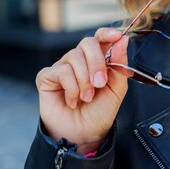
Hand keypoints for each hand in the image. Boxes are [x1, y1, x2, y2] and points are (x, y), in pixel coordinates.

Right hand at [35, 28, 128, 153]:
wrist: (84, 135)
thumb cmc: (99, 112)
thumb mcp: (117, 89)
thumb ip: (120, 65)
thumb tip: (123, 40)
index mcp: (97, 60)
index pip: (100, 37)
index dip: (107, 33)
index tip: (116, 36)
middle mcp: (79, 60)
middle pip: (87, 43)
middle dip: (96, 62)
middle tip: (100, 83)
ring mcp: (62, 67)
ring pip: (74, 57)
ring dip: (84, 81)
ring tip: (86, 98)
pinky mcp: (47, 77)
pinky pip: (61, 71)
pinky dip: (71, 87)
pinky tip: (72, 101)